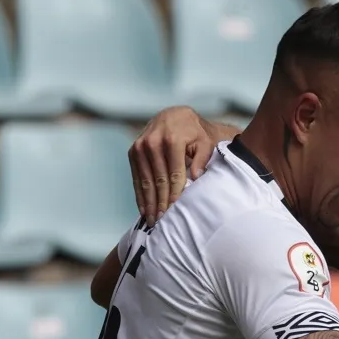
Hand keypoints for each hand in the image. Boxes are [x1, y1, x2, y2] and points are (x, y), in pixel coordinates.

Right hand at [128, 107, 218, 223]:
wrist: (175, 117)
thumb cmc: (195, 133)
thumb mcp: (205, 142)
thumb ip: (202, 158)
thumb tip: (195, 176)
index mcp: (171, 139)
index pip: (173, 173)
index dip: (175, 193)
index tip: (176, 210)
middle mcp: (152, 141)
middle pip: (158, 179)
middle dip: (161, 202)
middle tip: (163, 222)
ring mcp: (140, 146)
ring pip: (145, 180)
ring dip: (149, 202)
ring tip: (153, 220)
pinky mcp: (133, 151)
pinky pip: (136, 177)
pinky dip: (140, 194)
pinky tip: (144, 209)